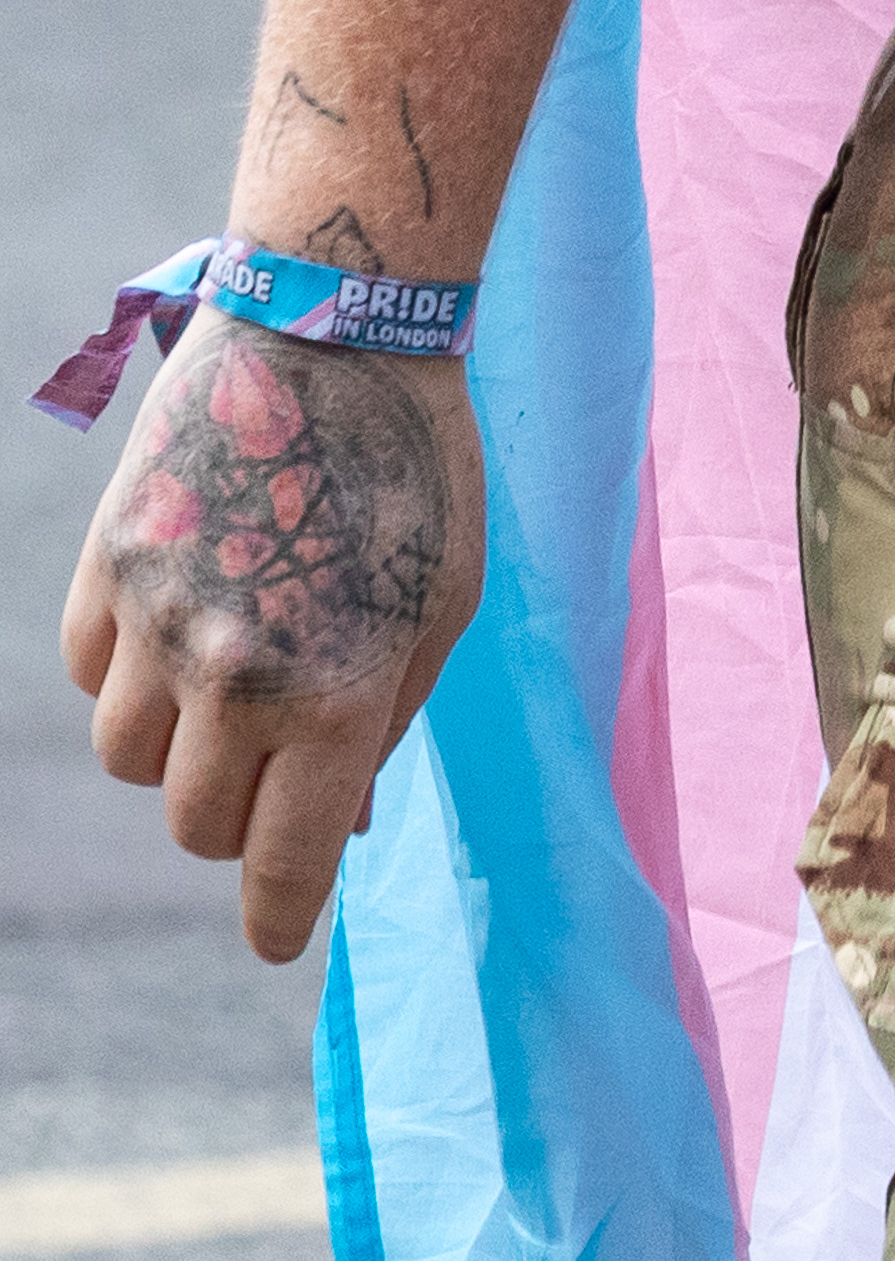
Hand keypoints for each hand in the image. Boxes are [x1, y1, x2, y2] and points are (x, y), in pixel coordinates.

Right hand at [63, 315, 485, 960]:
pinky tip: (180, 613)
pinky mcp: (107, 562)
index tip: (279, 936)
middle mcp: (236, 673)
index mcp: (336, 691)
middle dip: (241, 811)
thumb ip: (387, 722)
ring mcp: (158, 618)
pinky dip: (125, 670)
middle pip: (196, 823)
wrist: (337, 325)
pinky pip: (86, 674)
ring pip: (128, 760)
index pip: (280, 866)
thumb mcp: (442, 604)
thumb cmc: (418, 466)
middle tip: (279, 754)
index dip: (279, 920)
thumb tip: (335, 827)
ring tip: (230, 668)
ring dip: (175, 743)